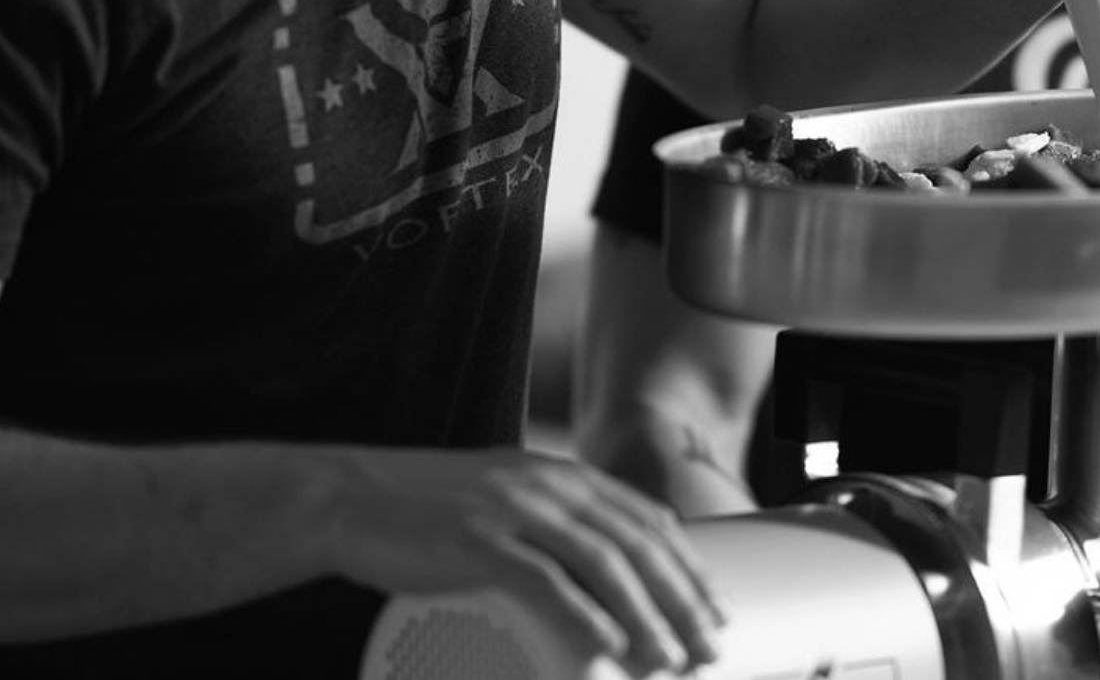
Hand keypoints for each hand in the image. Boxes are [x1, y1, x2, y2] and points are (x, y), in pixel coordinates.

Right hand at [326, 445, 726, 674]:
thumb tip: (595, 581)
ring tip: (673, 656)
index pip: (644, 516)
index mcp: (558, 476)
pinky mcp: (478, 541)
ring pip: (603, 561)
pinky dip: (584, 613)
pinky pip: (544, 579)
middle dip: (682, 596)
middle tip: (709, 644)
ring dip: (648, 613)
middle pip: (636, 541)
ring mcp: (513, 509)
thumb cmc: (428, 512)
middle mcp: (546, 485)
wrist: (353, 497)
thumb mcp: (502, 498)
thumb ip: (547, 523)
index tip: (713, 604)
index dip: (687, 562)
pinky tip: (610, 644)